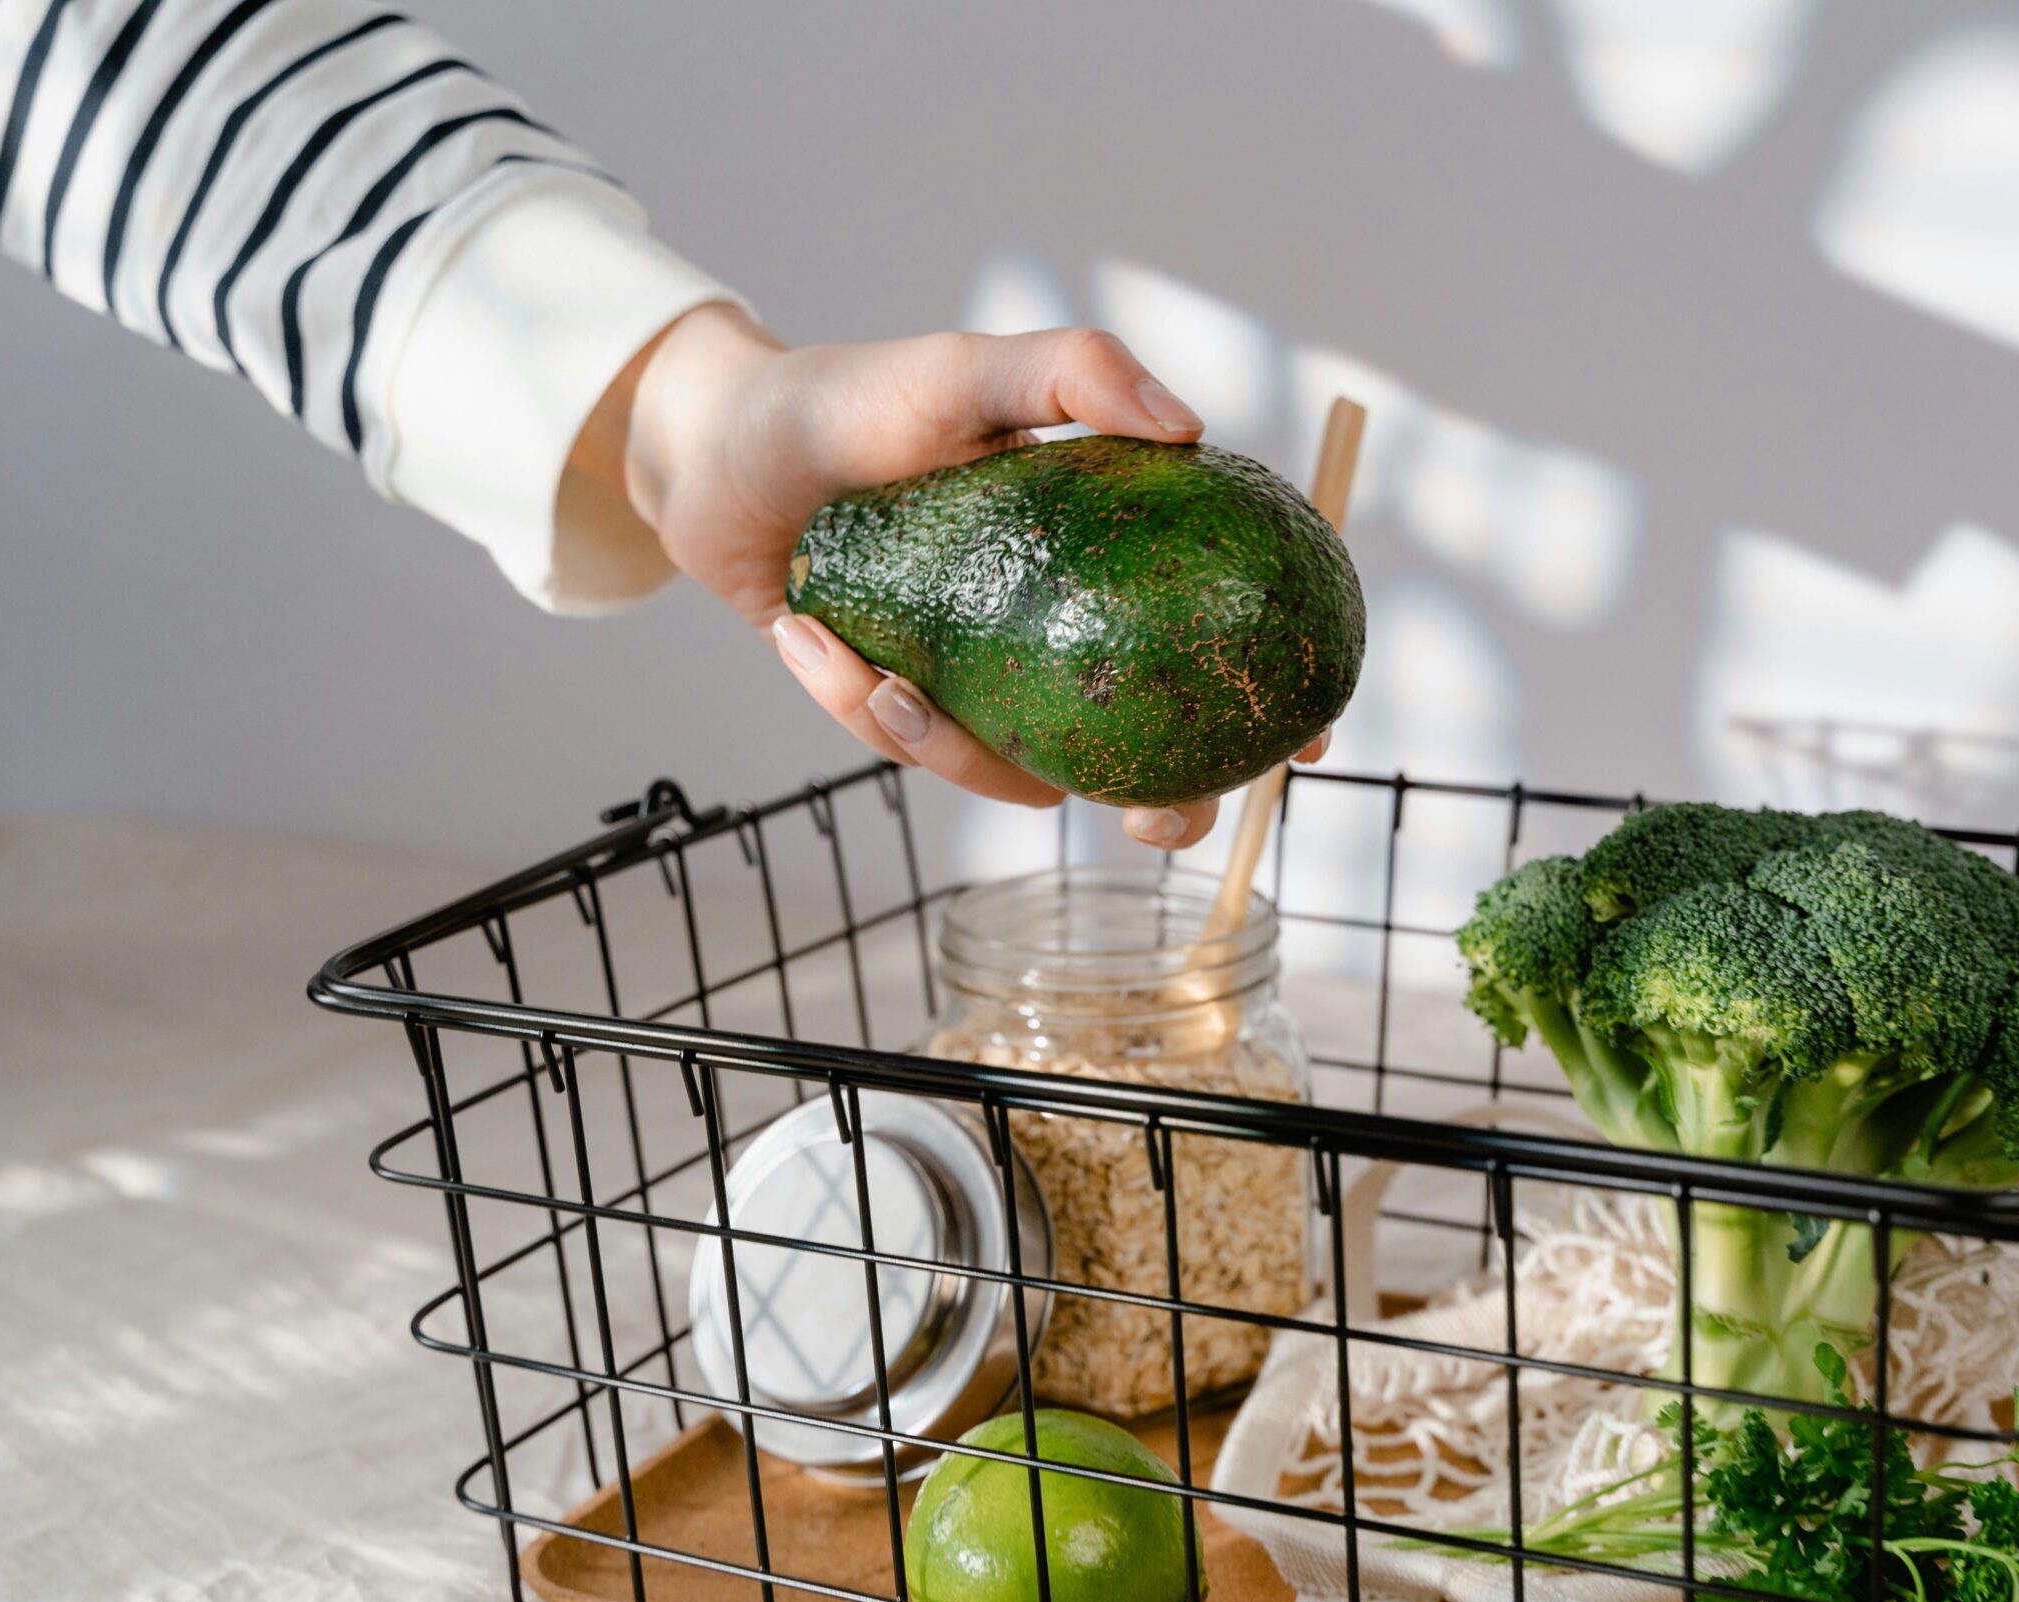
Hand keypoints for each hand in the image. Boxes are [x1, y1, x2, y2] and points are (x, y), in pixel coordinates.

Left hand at [595, 303, 1324, 848]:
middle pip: (1143, 750)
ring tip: (878, 675)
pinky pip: (907, 746)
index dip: (1273, 698)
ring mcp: (984, 682)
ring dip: (950, 746)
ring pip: (1017, 769)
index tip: (1302, 738)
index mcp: (1103, 560)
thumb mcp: (964, 370)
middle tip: (1144, 815)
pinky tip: (802, 637)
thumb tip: (1186, 426)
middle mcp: (1055, 633)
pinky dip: (855, 702)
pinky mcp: (902, 710)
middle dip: (1160, 804)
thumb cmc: (850, 399)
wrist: (716, 449)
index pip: (1211, 638)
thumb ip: (1071, 373)